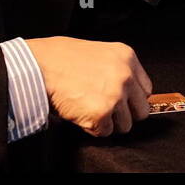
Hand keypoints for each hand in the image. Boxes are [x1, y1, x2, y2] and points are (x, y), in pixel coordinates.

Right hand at [26, 36, 152, 135]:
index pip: (146, 89)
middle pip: (141, 110)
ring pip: (125, 125)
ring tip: (88, 107)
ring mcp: (115, 96)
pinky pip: (104, 132)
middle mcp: (125, 76)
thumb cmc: (60, 57)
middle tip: (105, 108)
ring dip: (108, 122)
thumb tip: (126, 89)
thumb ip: (116, 68)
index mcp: (126, 57)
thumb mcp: (98, 52)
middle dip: (124, 113)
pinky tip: (80, 112)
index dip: (131, 98)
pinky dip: (92, 127)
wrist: (38, 66)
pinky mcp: (101, 114)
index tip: (122, 100)